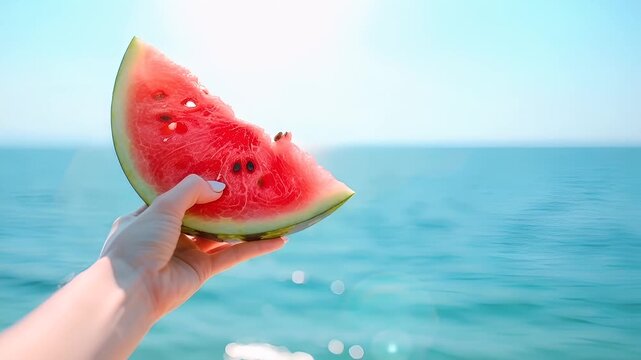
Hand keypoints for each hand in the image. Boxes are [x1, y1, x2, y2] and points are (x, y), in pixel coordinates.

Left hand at [100, 174, 285, 319]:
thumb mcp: (162, 207)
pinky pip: (232, 256)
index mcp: (148, 218)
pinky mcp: (202, 271)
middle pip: (200, 215)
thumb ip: (191, 191)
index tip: (218, 172)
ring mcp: (186, 254)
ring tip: (265, 210)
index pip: (175, 198)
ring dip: (240, 225)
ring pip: (219, 235)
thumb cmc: (137, 243)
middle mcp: (167, 235)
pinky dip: (254, 248)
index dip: (194, 187)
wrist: (133, 290)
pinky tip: (277, 240)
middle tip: (245, 187)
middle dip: (221, 204)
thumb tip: (219, 188)